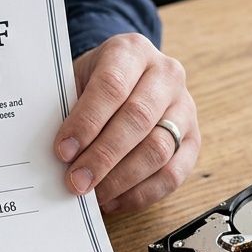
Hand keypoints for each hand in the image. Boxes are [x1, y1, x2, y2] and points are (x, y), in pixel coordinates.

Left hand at [54, 33, 199, 212]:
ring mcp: (184, 107)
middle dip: (102, 157)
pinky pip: (173, 174)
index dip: (87, 122)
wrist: (127, 76)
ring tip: (93, 194)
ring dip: (121, 179)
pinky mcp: (193, 140)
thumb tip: (58, 155)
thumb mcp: (76, 79)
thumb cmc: (93, 83)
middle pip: (137, 119)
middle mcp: (166, 75)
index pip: (112, 86)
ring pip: (158, 149)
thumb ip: (67, 108)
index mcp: (132, 51)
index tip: (63, 151)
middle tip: (76, 181)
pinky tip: (114, 200)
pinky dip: (140, 194)